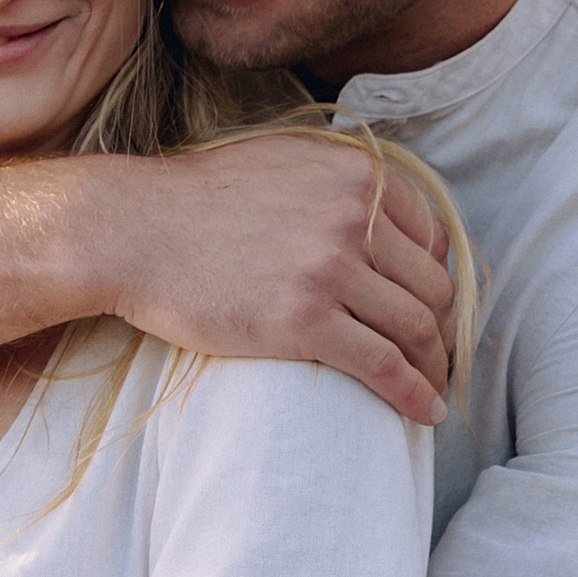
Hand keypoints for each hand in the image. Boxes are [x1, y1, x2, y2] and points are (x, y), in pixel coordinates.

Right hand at [92, 134, 454, 426]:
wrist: (133, 232)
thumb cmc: (196, 204)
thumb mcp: (282, 162)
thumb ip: (335, 183)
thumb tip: (369, 211)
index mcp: (357, 175)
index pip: (432, 238)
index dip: (438, 282)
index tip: (433, 314)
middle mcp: (354, 215)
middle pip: (432, 286)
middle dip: (443, 331)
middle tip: (435, 361)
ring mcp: (332, 267)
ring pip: (416, 327)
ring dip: (435, 367)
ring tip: (434, 392)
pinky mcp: (305, 319)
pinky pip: (384, 364)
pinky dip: (414, 393)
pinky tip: (426, 413)